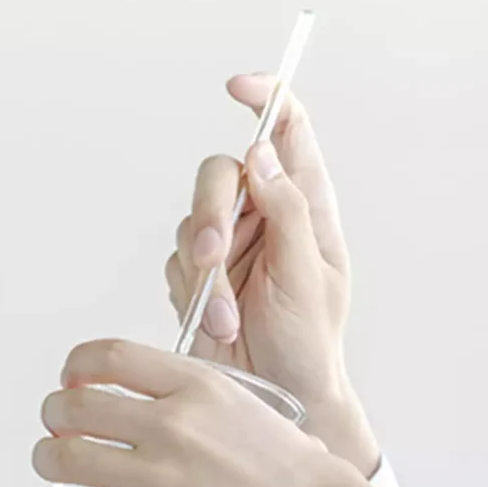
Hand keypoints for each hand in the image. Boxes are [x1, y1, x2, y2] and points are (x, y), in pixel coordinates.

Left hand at [31, 340, 402, 486]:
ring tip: (50, 465)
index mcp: (200, 385)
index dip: (77, 365)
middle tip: (57, 425)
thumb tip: (171, 407)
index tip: (72, 377)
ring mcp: (159, 476)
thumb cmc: (305, 479)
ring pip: (66, 456)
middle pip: (77, 404)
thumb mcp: (256, 409)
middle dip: (54, 413)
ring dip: (46, 458)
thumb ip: (207, 400)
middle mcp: (172, 422)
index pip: (112, 355)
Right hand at [165, 74, 379, 475]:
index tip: (239, 87)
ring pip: (191, 218)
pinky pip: (178, 260)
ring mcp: (229, 245)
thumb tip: (261, 152)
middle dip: (211, 210)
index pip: (286, 131)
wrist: (279, 399)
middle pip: (221, 174)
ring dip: (203, 267)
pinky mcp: (199, 275)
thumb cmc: (310, 342)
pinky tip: (218, 322)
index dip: (266, 98)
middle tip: (214, 254)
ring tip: (227, 314)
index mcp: (304, 206)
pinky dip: (192, 291)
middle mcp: (263, 216)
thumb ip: (286, 210)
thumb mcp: (310, 275)